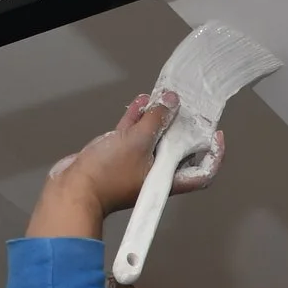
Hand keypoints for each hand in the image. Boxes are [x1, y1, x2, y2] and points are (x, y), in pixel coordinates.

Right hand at [26, 90, 227, 237]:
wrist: (72, 189)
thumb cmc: (106, 176)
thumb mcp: (137, 142)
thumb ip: (156, 120)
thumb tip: (171, 102)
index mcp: (167, 179)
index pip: (202, 172)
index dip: (214, 156)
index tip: (215, 135)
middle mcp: (155, 174)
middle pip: (178, 150)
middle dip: (182, 127)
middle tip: (186, 107)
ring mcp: (136, 166)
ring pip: (154, 140)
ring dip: (158, 119)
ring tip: (161, 98)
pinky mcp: (117, 158)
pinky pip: (133, 136)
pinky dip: (137, 120)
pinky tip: (141, 102)